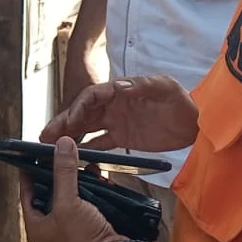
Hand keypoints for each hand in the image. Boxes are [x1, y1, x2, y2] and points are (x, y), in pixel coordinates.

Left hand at [21, 136, 129, 241]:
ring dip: (76, 181)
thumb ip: (64, 172)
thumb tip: (62, 145)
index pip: (27, 192)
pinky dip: (91, 190)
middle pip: (49, 193)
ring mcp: (71, 230)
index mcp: (36, 227)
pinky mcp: (89, 228)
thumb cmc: (84, 241)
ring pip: (69, 197)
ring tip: (79, 161)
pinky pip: (86, 203)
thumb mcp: (68, 202)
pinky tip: (96, 176)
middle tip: (60, 154)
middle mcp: (51, 230)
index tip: (32, 153)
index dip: (29, 172)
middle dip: (57, 174)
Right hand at [44, 75, 198, 153]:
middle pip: (83, 113)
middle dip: (63, 123)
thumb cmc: (182, 101)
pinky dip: (86, 149)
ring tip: (49, 146)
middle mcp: (114, 105)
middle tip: (44, 136)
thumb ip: (143, 85)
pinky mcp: (123, 138)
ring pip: (86, 128)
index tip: (68, 120)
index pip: (92, 96)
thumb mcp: (165, 87)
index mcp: (120, 90)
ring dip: (69, 135)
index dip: (78, 107)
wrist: (198, 124)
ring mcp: (116, 122)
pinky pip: (100, 143)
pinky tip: (74, 156)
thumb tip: (119, 86)